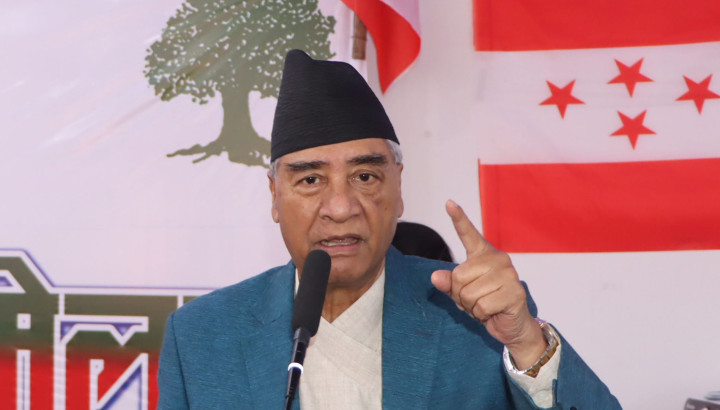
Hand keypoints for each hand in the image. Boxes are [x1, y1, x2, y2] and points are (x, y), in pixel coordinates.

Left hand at [431, 200, 546, 368]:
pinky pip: (482, 306)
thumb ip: (449, 283)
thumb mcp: (462, 293)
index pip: (468, 234)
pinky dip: (482, 315)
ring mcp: (509, 274)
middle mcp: (498, 259)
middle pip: (459, 276)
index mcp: (483, 255)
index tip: (449, 203)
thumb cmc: (486, 304)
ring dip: (472, 307)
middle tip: (476, 300)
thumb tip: (435, 276)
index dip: (459, 218)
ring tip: (486, 305)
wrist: (511, 325)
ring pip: (468, 293)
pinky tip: (493, 312)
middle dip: (461, 295)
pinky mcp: (515, 292)